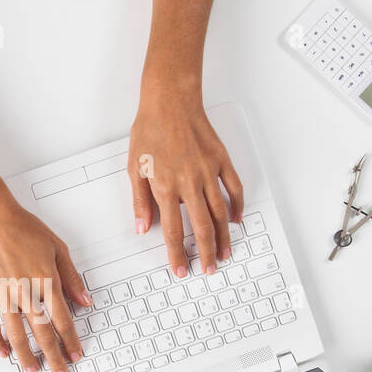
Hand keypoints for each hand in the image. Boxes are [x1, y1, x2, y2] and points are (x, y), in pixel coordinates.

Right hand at [0, 191, 91, 371]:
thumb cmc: (23, 228)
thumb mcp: (57, 248)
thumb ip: (71, 277)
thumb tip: (85, 300)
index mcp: (46, 280)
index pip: (62, 319)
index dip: (70, 340)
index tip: (75, 355)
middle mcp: (25, 291)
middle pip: (42, 332)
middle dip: (52, 356)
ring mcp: (4, 294)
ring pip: (16, 333)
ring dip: (25, 355)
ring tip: (32, 369)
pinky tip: (3, 352)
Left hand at [128, 81, 243, 278]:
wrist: (170, 101)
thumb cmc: (149, 131)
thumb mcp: (134, 168)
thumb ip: (140, 201)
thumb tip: (142, 228)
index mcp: (166, 188)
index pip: (173, 231)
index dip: (177, 254)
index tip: (181, 270)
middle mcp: (189, 183)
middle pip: (201, 228)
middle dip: (206, 253)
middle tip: (209, 269)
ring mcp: (208, 172)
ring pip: (220, 213)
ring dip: (224, 237)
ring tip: (225, 253)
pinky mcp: (221, 160)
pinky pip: (234, 188)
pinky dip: (237, 206)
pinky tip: (236, 219)